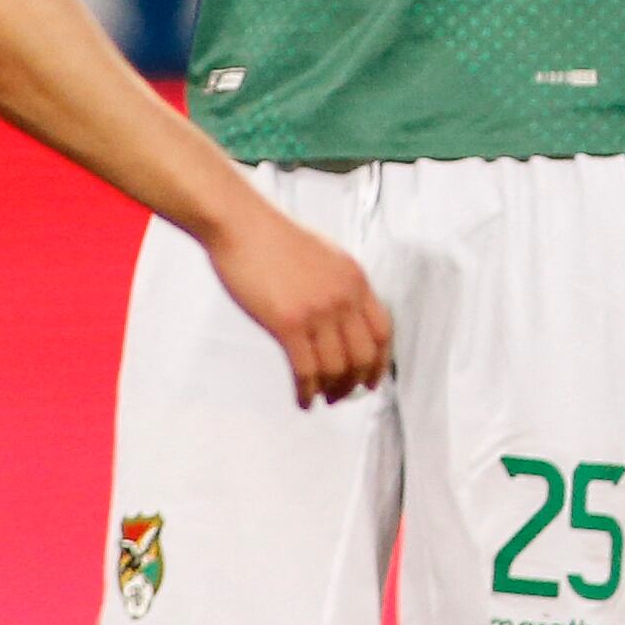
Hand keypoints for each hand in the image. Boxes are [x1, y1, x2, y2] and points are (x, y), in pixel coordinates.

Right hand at [201, 200, 392, 407]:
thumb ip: (339, 285)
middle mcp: (342, 297)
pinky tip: (302, 399)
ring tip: (320, 399)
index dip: (379, 363)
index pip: (382, 332)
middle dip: (354, 383)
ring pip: (336, 368)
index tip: (371, 380)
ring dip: (330, 391)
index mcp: (355, 279)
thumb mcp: (324, 256)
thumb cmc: (273, 238)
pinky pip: (306, 371)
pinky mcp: (288, 323)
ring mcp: (317, 311)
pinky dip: (306, 391)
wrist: (242, 225)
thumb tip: (343, 320)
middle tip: (342, 395)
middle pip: (363, 356)